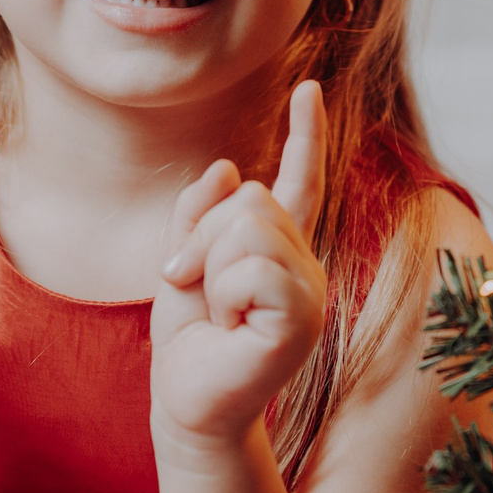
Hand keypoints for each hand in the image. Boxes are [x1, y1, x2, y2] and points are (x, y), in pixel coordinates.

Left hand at [152, 81, 329, 456]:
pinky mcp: (301, 321)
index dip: (306, 133)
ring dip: (209, 267)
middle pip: (254, 199)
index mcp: (281, 249)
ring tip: (215, 311)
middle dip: (203, 235)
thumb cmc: (190, 341)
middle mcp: (305, 264)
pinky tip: (232, 327)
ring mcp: (309, 292)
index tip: (308, 87)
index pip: (300, 181)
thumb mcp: (183, 263)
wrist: (187, 405)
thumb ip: (200, 214)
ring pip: (250, 229)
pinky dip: (224, 293)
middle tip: (189, 283)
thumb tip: (228, 167)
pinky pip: (253, 270)